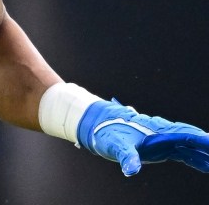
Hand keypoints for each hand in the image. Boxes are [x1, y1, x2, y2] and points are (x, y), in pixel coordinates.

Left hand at [77, 99, 208, 175]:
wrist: (98, 124)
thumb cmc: (107, 133)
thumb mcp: (115, 145)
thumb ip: (126, 157)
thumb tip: (131, 170)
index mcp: (155, 130)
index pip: (183, 134)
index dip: (200, 139)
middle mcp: (161, 132)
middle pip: (190, 137)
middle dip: (206, 144)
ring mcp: (161, 139)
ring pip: (189, 145)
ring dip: (204, 152)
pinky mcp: (159, 147)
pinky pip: (183, 152)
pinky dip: (196, 158)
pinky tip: (207, 165)